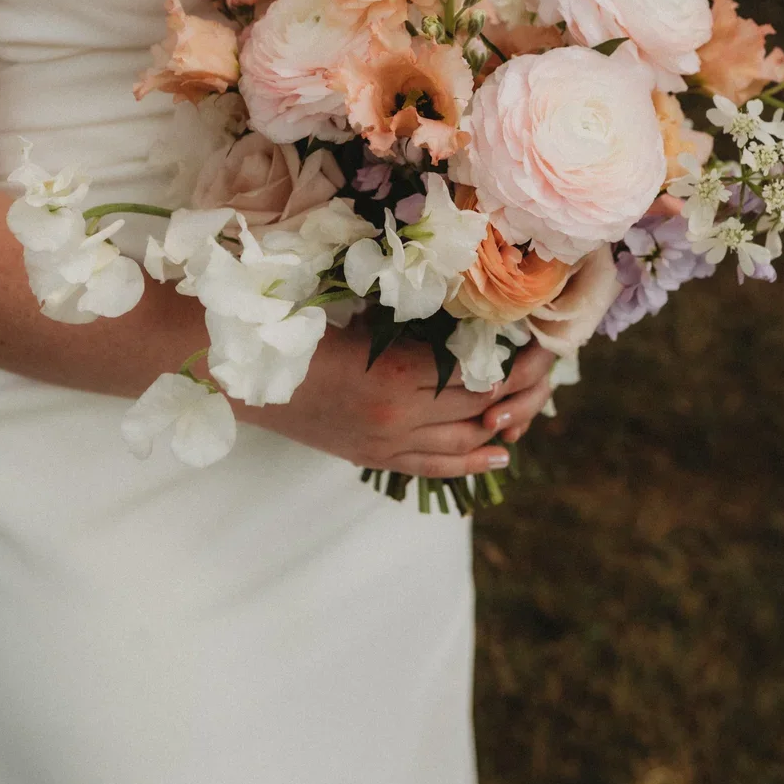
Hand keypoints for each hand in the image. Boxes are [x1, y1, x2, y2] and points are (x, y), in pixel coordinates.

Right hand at [239, 324, 553, 478]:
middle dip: (516, 393)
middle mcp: (400, 418)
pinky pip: (431, 466)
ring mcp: (386, 444)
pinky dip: (468, 460)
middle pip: (478, 410)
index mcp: (399, 374)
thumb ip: (413, 325)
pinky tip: (497, 452)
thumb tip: (465, 320)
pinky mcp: (371, 457)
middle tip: (539, 372)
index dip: (512, 363)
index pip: (478, 376)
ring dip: (498, 427)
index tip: (531, 344)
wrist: (244, 375)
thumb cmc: (299, 331)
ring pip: (462, 443)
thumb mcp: (363, 317)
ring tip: (525, 410)